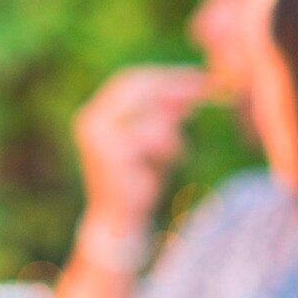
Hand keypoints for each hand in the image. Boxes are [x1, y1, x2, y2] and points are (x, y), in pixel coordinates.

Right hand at [73, 66, 209, 234]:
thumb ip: (167, 115)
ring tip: (175, 154)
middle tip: (207, 87)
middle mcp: (90, 119)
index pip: (129, 80)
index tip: (197, 76)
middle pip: (137, 85)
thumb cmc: (139, 181)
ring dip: (172, 131)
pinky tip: (166, 166)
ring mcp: (98, 135)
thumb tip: (191, 89)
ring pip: (151, 111)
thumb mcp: (157, 141)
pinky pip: (154, 134)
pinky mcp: (113, 151)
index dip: (164, 75)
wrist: (121, 222)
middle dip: (174, 86)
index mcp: (96, 113)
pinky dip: (169, 148)